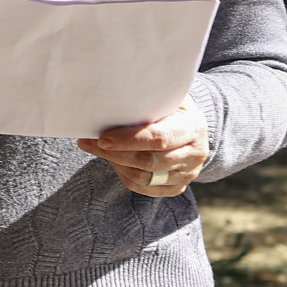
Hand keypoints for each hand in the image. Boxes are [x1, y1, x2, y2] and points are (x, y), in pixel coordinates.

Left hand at [77, 100, 208, 198]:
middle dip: (116, 153)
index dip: (128, 140)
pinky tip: (114, 161)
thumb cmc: (173, 107)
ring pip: (145, 178)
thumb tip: (108, 101)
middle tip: (92, 143)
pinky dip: (125, 175)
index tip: (103, 138)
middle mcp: (194, 154)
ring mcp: (188, 174)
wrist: (193, 126)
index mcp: (192, 127)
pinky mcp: (177, 187)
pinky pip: (145, 188)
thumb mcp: (166, 97)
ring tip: (99, 149)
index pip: (159, 138)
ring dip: (117, 164)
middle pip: (150, 161)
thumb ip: (145, 100)